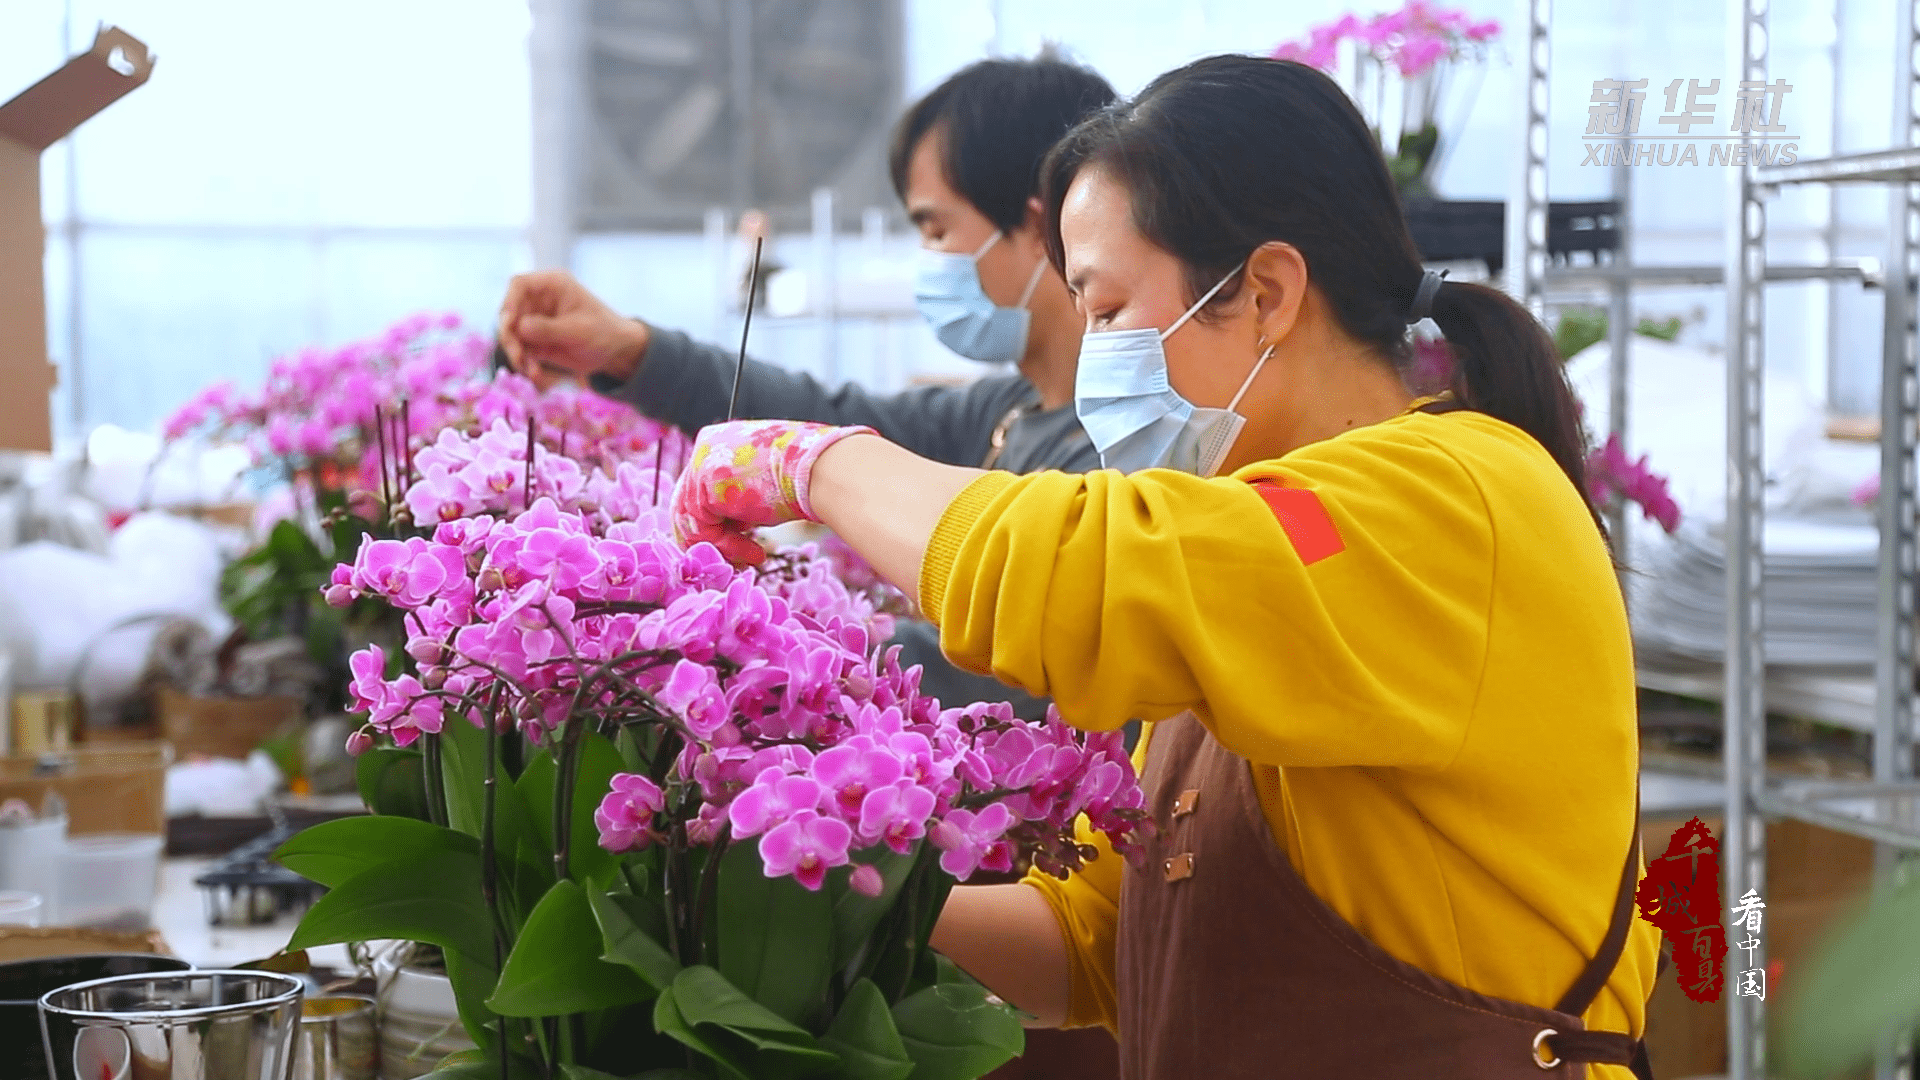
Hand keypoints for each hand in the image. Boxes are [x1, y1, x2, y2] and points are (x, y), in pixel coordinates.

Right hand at [497, 270, 650, 381]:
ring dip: (516, 352)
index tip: (510, 322)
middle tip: (518, 355)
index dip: (509, 301)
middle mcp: (539, 300)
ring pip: (511, 333)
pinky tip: (535, 373)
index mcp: (552, 286)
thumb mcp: (579, 330)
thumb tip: (520, 326)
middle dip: (509, 334)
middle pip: (509, 312)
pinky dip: (524, 362)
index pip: (520, 285)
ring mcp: (535, 320)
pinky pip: (520, 349)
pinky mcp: (535, 340)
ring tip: (531, 370)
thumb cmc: (604, 332)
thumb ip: (549, 328)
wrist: (615, 352)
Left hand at [670, 420, 878, 564]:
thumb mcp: (766, 479)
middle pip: (690, 500)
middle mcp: (705, 447)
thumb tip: (737, 519)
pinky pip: (702, 528)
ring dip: (724, 546)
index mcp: (721, 440)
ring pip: (693, 518)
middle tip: (737, 557)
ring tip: (751, 559)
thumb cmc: (807, 473)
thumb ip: (742, 491)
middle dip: (714, 535)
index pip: (703, 483)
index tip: (745, 536)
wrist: (820, 468)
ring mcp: (700, 464)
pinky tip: (756, 554)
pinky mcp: (701, 487)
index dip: (721, 516)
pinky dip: (727, 547)